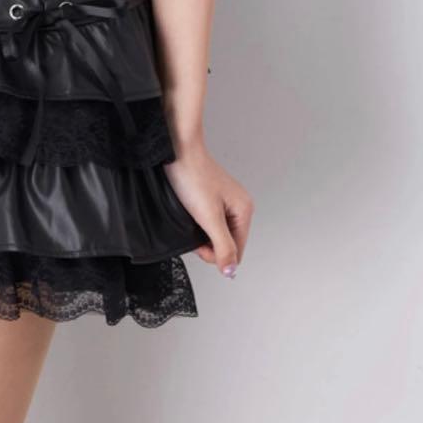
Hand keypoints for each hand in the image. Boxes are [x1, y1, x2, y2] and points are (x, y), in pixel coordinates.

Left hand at [163, 144, 253, 276]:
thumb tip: (231, 271)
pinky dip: (198, 223)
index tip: (200, 245)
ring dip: (201, 233)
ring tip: (189, 220)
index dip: (217, 255)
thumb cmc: (192, 177)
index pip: (237, 251)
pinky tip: (189, 214)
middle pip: (227, 242)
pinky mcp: (211, 198)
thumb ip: (222, 245)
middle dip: (208, 244)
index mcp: (244, 210)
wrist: (177, 150)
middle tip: (192, 231)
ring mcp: (225, 201)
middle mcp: (238, 206)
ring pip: (216, 232)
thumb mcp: (208, 217)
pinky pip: (208, 221)